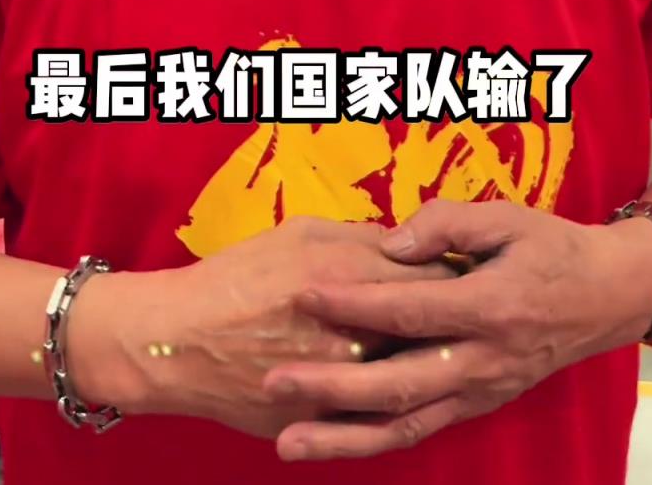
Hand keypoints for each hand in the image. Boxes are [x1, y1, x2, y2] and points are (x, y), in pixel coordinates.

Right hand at [70, 215, 455, 438]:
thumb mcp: (302, 232)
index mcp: (348, 273)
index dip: (457, 271)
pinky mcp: (326, 419)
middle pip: (430, 326)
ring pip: (412, 374)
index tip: (470, 267)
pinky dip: (401, 402)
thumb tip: (405, 243)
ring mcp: (341, 381)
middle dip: (456, 317)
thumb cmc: (238, 276)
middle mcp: (352, 329)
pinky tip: (415, 387)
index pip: (431, 273)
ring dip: (435, 361)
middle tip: (472, 309)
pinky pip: (379, 417)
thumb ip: (361, 236)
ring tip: (451, 348)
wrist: (180, 341)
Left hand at [263, 198, 651, 460]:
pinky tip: (331, 442)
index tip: (305, 294)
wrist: (606, 297)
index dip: (355, 303)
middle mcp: (482, 360)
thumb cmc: (551, 247)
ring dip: (341, 436)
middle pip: (396, 383)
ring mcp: (480, 391)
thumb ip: (445, 224)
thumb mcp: (506, 217)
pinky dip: (372, 441)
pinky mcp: (477, 405)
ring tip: (285, 441)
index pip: (410, 310)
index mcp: (490, 307)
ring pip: (404, 425)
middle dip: (330, 386)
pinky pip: (419, 430)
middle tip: (273, 378)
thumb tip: (387, 244)